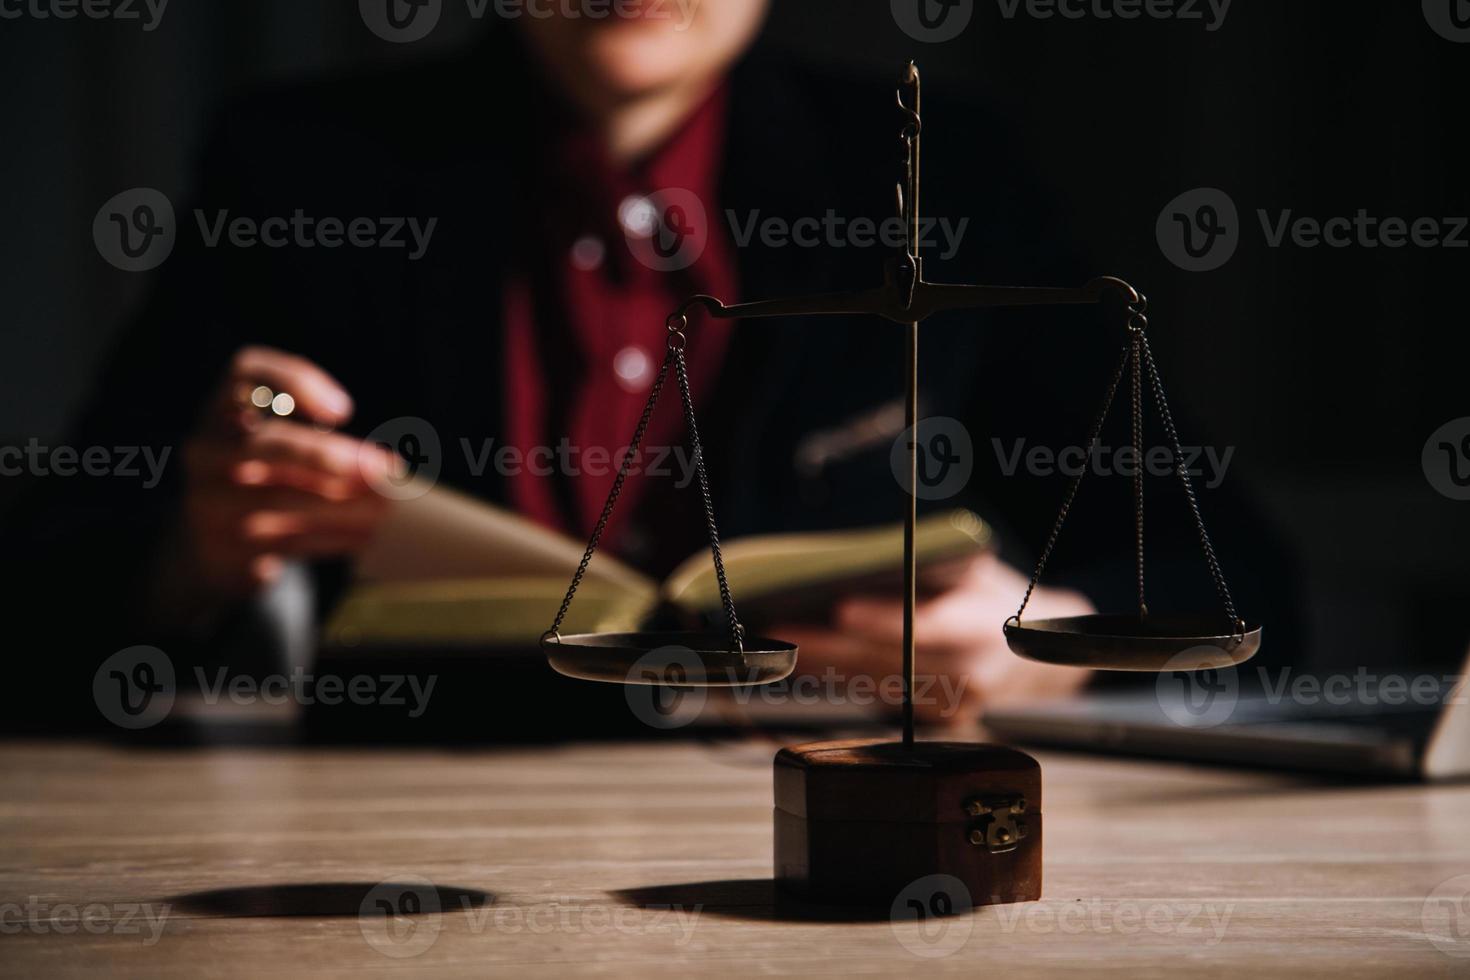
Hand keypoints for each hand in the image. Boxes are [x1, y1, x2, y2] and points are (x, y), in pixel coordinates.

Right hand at [175, 346, 397, 598]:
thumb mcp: (285, 444)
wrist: (214, 539)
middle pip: (262, 442)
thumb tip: (386, 468)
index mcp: (223, 407)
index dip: (294, 383)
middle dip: (324, 454)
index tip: (343, 412)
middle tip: (376, 467)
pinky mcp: (221, 545)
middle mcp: (207, 448)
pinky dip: (333, 537)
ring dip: (341, 503)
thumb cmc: (269, 474)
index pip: (246, 373)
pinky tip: (369, 535)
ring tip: (387, 506)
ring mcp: (208, 499)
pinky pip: (284, 540)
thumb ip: (323, 439)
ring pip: (277, 498)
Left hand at [771, 553, 1094, 726]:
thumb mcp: (973, 570)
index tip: (840, 610)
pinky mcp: (937, 723)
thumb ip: (930, 568)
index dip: (884, 621)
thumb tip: (866, 565)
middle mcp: (971, 672)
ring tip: (781, 641)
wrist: (1036, 658)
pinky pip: (882, 700)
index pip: (929, 625)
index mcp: (984, 625)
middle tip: (782, 626)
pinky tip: (808, 663)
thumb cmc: (993, 600)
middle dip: (830, 644)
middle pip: (889, 660)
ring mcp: (955, 705)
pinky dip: (843, 680)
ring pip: (877, 685)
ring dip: (825, 665)